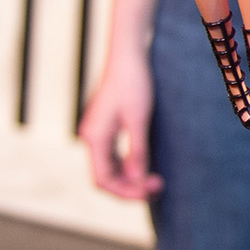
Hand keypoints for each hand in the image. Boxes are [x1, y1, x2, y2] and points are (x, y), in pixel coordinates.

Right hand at [78, 49, 162, 200]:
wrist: (127, 57)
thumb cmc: (134, 84)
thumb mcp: (139, 119)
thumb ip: (137, 151)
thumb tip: (137, 180)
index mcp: (94, 137)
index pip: (103, 180)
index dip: (125, 192)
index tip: (150, 192)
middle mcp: (91, 138)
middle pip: (105, 177)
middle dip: (130, 187)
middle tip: (158, 186)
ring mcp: (96, 133)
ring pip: (109, 168)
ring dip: (129, 178)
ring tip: (155, 180)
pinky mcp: (104, 128)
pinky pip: (113, 156)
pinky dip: (127, 166)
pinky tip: (145, 167)